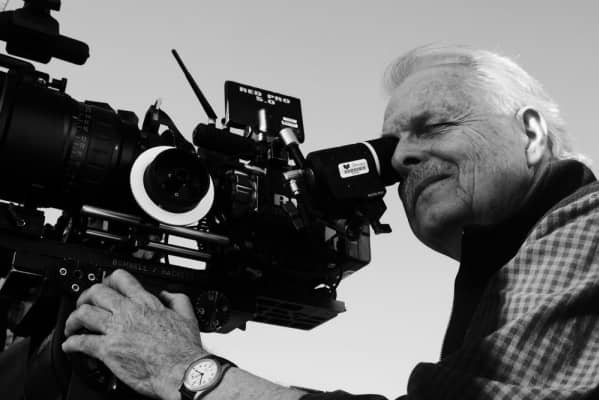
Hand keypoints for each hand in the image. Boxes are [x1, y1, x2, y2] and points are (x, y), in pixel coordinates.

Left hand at [62, 269, 205, 399]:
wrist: (181, 370)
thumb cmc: (184, 349)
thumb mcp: (187, 315)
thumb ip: (177, 300)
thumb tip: (167, 294)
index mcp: (146, 303)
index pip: (121, 279)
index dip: (108, 280)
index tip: (104, 287)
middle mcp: (128, 312)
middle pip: (96, 293)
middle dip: (85, 297)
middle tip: (84, 305)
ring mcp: (116, 330)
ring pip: (84, 314)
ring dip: (73, 319)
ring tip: (73, 326)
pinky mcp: (108, 350)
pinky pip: (81, 342)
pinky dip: (70, 344)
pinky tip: (69, 346)